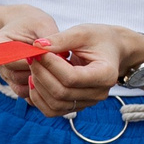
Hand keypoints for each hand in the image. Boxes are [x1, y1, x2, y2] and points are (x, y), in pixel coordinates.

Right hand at [0, 8, 59, 101]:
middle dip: (40, 71)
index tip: (55, 56)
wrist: (26, 27)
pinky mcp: (13, 83)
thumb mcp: (42, 24)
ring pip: (22, 87)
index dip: (34, 60)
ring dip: (41, 81)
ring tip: (59, 70)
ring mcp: (3, 74)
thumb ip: (50, 39)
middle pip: (16, 75)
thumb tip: (61, 57)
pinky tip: (54, 79)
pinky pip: (26, 93)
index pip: (12, 60)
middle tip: (62, 65)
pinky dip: (40, 89)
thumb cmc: (33, 23)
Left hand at [21, 22, 143, 117]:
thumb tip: (37, 46)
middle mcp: (99, 93)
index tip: (38, 51)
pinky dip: (38, 99)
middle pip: (62, 93)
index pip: (72, 77)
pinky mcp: (77, 105)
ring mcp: (88, 102)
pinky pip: (52, 110)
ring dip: (38, 87)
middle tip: (32, 58)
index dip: (51, 65)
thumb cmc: (98, 39)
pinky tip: (34, 81)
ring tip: (33, 68)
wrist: (111, 50)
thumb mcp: (82, 32)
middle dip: (41, 74)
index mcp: (105, 74)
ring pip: (55, 105)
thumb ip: (61, 39)